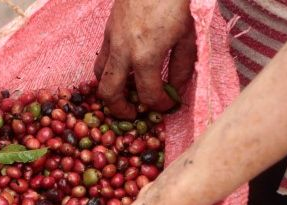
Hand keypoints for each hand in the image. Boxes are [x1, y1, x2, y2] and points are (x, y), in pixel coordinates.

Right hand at [95, 0, 194, 117]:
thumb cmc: (174, 3)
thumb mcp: (188, 36)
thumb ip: (182, 66)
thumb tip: (176, 88)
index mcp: (146, 56)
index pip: (148, 95)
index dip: (159, 106)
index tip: (167, 105)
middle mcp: (123, 53)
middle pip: (109, 94)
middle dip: (120, 109)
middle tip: (134, 112)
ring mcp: (112, 41)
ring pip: (99, 76)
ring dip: (111, 89)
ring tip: (126, 92)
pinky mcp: (108, 31)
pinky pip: (102, 58)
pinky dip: (110, 70)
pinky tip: (125, 68)